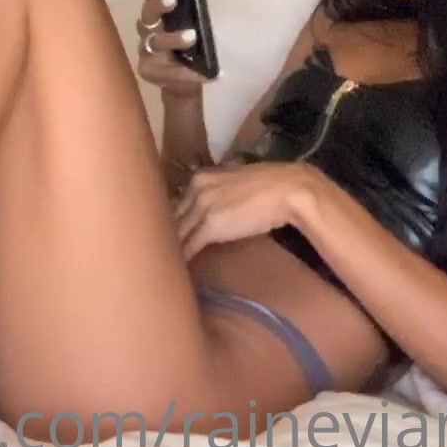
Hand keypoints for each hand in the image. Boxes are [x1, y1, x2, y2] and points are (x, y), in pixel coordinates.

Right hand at [133, 0, 206, 97]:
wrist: (186, 79)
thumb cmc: (189, 44)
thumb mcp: (191, 19)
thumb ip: (188, 1)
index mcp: (157, 10)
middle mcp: (147, 27)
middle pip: (147, 12)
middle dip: (158, 3)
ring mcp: (145, 50)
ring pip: (156, 42)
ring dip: (174, 39)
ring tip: (192, 37)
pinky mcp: (148, 72)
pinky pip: (166, 71)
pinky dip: (184, 72)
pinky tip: (201, 74)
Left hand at [173, 162, 314, 259]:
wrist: (286, 190)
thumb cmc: (268, 186)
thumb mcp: (234, 182)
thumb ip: (219, 192)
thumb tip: (216, 208)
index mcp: (201, 177)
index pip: (178, 203)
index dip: (173, 221)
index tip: (168, 234)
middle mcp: (196, 189)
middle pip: (173, 217)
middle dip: (167, 235)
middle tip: (160, 251)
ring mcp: (201, 206)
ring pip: (178, 232)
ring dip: (172, 249)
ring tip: (164, 263)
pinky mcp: (210, 226)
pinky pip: (190, 246)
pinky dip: (183, 259)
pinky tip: (178, 269)